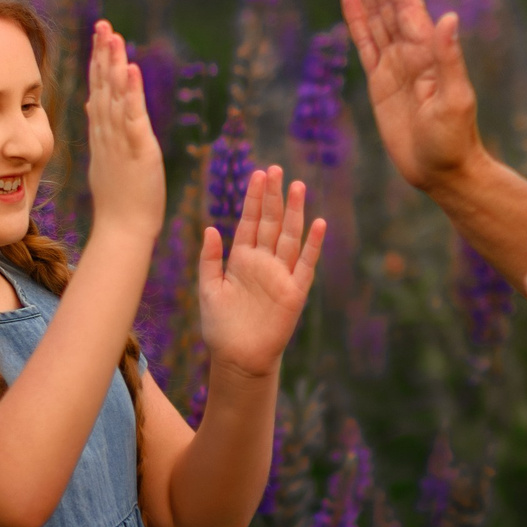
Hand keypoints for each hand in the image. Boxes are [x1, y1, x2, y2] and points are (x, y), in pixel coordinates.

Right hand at [85, 21, 164, 240]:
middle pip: (103, 87)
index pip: (99, 91)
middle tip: (104, 24)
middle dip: (103, 54)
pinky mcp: (138, 151)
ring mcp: (121, 142)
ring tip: (113, 36)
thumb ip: (100, 130)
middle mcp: (108, 134)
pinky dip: (132, 93)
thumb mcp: (105, 159)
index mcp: (103, 135)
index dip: (98, 62)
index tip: (100, 36)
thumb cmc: (118, 202)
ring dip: (114, 65)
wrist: (122, 232)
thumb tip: (92, 103)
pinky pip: (133, 117)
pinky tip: (131, 69)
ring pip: (115, 96)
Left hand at [198, 166, 326, 379]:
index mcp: (241, 259)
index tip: (258, 175)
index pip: (250, 222)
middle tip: (276, 169)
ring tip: (298, 186)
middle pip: (271, 223)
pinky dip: (312, 245)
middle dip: (274, 197)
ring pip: (290, 237)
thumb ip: (209, 259)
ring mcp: (281, 275)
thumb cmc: (220, 327)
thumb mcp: (208, 289)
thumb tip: (210, 228)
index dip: (254, 199)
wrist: (238, 358)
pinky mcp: (294, 292)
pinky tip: (318, 223)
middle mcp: (263, 262)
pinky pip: (306, 264)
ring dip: (294, 212)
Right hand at [342, 0, 483, 192]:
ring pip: (377, 19)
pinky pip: (366, 45)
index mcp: (428, 54)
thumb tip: (448, 18)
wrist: (444, 173)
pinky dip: (358, 21)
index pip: (408, 8)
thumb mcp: (455, 102)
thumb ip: (450, 60)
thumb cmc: (454, 141)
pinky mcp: (380, 83)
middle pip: (389, 5)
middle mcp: (412, 53)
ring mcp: (395, 66)